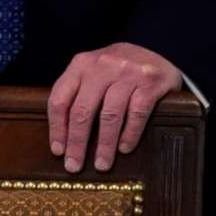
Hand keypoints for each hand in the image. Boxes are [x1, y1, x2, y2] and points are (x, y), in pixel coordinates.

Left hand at [46, 43, 181, 173]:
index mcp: (80, 64)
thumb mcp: (93, 70)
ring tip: (102, 164)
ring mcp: (127, 73)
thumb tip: (63, 133)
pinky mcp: (150, 82)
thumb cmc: (118, 68)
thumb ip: (77, 91)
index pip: (60, 99)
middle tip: (74, 166)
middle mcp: (102, 66)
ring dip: (105, 144)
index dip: (57, 128)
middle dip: (77, 143)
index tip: (58, 151)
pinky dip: (129, 134)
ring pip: (109, 115)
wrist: (158, 49)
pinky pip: (137, 113)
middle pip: (82, 110)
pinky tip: (125, 148)